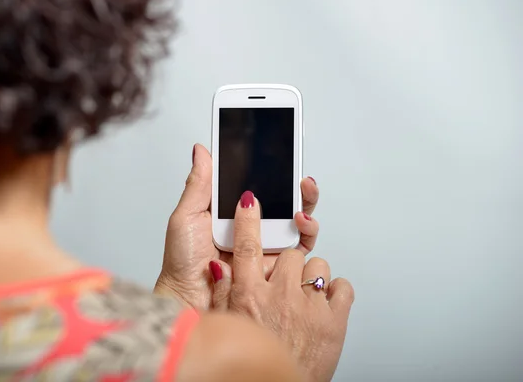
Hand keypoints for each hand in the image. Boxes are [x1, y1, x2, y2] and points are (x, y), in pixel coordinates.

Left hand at [154, 144, 319, 309]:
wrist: (190, 298)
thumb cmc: (182, 263)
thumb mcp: (187, 216)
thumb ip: (200, 183)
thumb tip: (202, 151)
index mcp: (232, 212)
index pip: (257, 186)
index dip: (270, 171)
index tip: (278, 156)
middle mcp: (252, 226)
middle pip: (282, 199)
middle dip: (295, 183)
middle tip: (297, 173)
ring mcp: (266, 244)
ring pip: (297, 218)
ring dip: (305, 201)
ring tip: (302, 190)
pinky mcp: (278, 263)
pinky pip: (301, 245)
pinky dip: (307, 230)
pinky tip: (299, 219)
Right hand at [210, 191, 353, 381]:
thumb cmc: (254, 365)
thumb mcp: (229, 328)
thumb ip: (222, 294)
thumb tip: (220, 266)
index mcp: (250, 296)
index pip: (247, 245)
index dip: (248, 219)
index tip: (249, 200)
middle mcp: (280, 296)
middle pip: (290, 253)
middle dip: (289, 263)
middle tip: (285, 282)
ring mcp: (309, 306)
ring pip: (318, 265)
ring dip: (312, 278)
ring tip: (304, 298)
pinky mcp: (334, 320)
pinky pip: (344, 287)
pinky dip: (337, 292)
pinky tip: (325, 304)